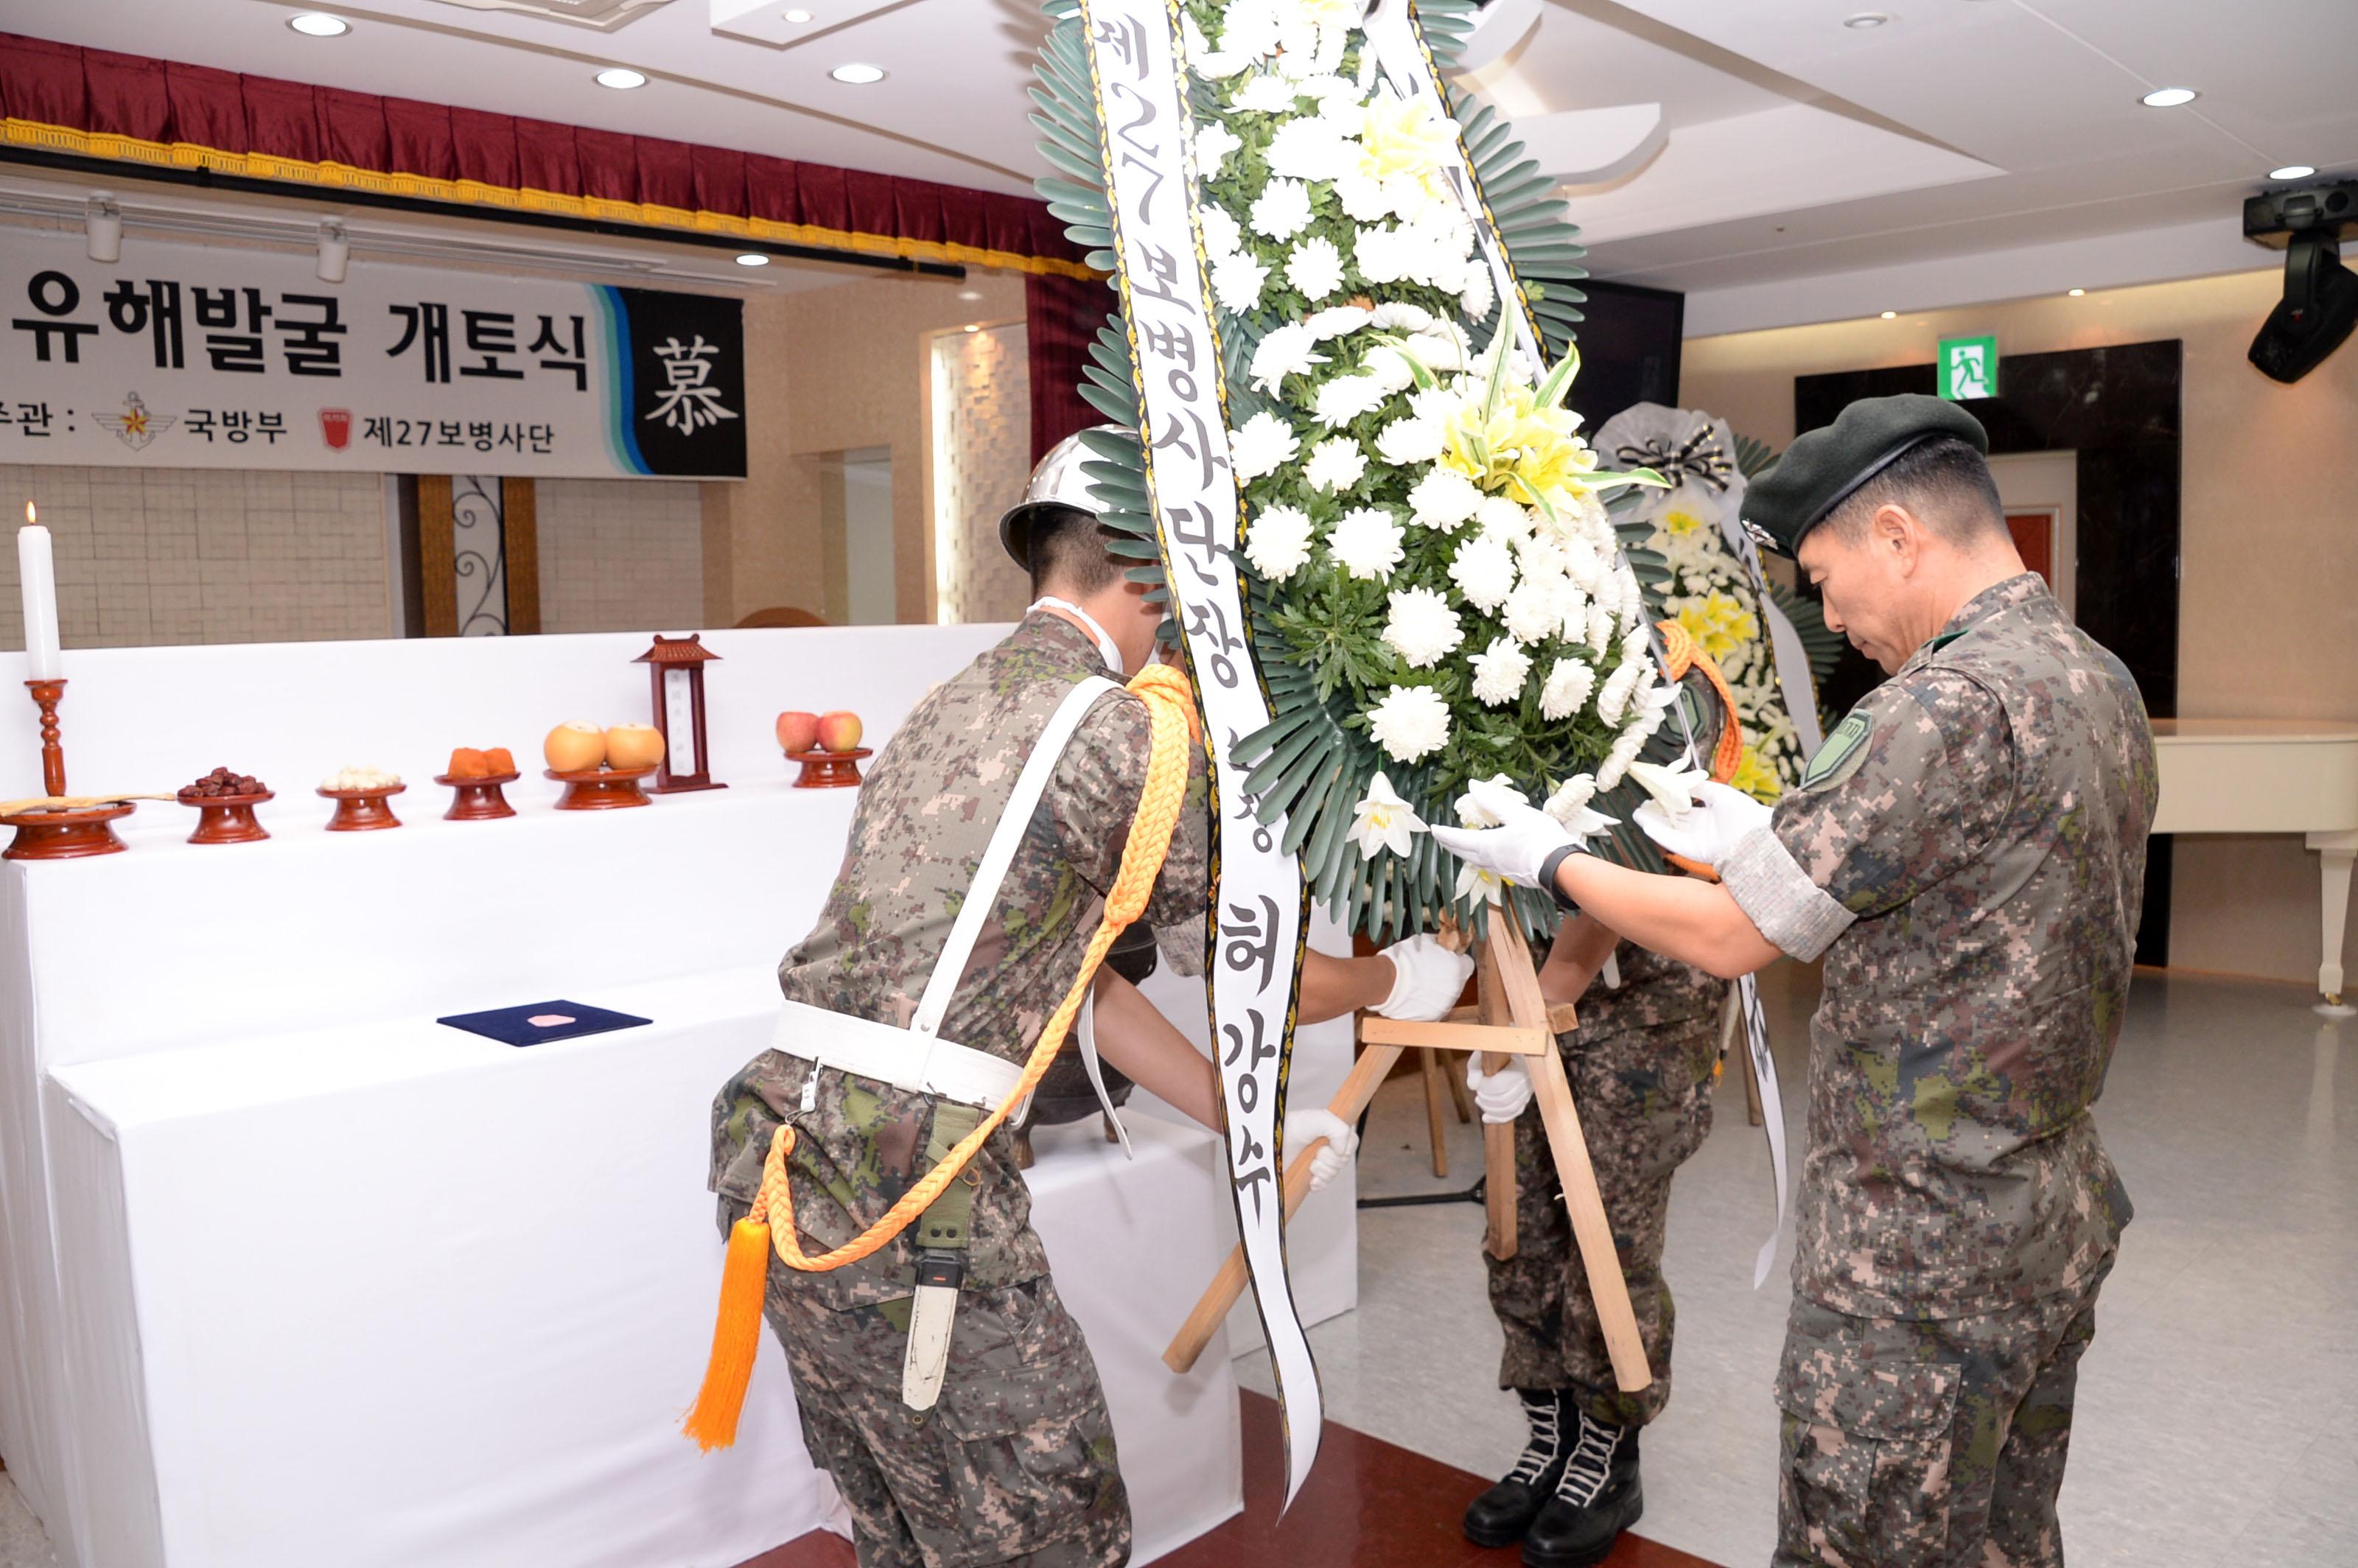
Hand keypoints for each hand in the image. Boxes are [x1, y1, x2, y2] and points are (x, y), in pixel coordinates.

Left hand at [1283, 1107, 1357, 1192]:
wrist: (1271, 1143)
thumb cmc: (1292, 1127)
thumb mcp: (1319, 1119)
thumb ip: (1339, 1130)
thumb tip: (1343, 1152)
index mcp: (1334, 1132)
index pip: (1352, 1142)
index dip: (1344, 1145)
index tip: (1329, 1142)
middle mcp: (1329, 1147)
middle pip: (1344, 1160)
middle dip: (1328, 1157)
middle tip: (1314, 1150)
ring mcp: (1321, 1163)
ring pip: (1333, 1173)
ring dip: (1320, 1169)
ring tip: (1308, 1161)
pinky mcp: (1311, 1177)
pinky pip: (1323, 1185)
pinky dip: (1317, 1183)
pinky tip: (1309, 1178)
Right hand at [1372, 933, 1475, 1020]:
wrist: (1387, 982)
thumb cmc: (1405, 960)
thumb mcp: (1426, 941)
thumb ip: (1441, 944)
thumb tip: (1444, 942)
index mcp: (1457, 969)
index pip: (1467, 964)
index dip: (1457, 960)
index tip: (1448, 959)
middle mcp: (1455, 989)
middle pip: (1458, 981)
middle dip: (1447, 976)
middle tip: (1428, 971)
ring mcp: (1445, 1005)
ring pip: (1446, 995)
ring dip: (1437, 990)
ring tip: (1418, 983)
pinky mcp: (1433, 1016)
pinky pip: (1434, 1007)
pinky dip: (1427, 1002)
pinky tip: (1414, 995)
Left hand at [1429, 779, 1597, 889]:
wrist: (1561, 867)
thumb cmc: (1540, 838)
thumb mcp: (1517, 813)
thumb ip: (1493, 801)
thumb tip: (1472, 785)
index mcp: (1487, 845)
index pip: (1458, 839)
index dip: (1444, 833)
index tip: (1433, 829)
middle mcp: (1490, 860)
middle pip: (1463, 853)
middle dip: (1450, 845)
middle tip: (1441, 838)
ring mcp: (1502, 870)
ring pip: (1475, 861)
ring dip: (1465, 853)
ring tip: (1461, 847)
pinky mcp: (1514, 875)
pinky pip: (1489, 866)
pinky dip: (1481, 858)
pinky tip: (1488, 856)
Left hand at [1464, 1055, 1531, 1124]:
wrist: (1508, 1052)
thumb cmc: (1492, 1052)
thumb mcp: (1480, 1055)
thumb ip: (1475, 1069)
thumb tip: (1472, 1086)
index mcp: (1517, 1063)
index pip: (1500, 1085)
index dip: (1485, 1088)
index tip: (1479, 1084)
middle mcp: (1526, 1077)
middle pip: (1505, 1100)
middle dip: (1486, 1101)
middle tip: (1478, 1095)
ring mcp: (1528, 1089)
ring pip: (1510, 1109)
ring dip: (1491, 1110)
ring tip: (1480, 1101)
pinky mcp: (1526, 1097)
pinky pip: (1515, 1113)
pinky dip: (1499, 1118)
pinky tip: (1486, 1117)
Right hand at [1633, 780, 1772, 868]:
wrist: (1758, 833)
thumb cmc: (1744, 811)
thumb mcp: (1719, 793)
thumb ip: (1699, 788)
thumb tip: (1681, 782)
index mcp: (1709, 816)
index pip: (1683, 809)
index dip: (1668, 803)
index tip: (1653, 795)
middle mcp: (1702, 830)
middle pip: (1674, 821)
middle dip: (1656, 814)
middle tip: (1639, 807)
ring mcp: (1698, 841)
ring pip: (1671, 831)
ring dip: (1653, 824)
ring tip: (1637, 815)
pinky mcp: (1696, 852)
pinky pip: (1674, 843)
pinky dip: (1660, 835)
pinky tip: (1647, 826)